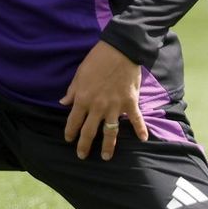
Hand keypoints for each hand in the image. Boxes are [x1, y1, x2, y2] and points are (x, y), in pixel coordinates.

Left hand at [58, 41, 149, 159]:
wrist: (120, 51)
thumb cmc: (96, 60)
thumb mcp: (79, 74)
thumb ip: (72, 91)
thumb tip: (63, 103)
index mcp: (82, 99)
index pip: (74, 121)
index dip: (70, 132)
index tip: (69, 139)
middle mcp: (98, 107)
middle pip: (89, 131)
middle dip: (84, 145)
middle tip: (82, 156)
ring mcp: (115, 107)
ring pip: (111, 132)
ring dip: (108, 146)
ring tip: (106, 157)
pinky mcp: (130, 103)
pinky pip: (136, 119)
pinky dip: (141, 129)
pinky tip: (144, 139)